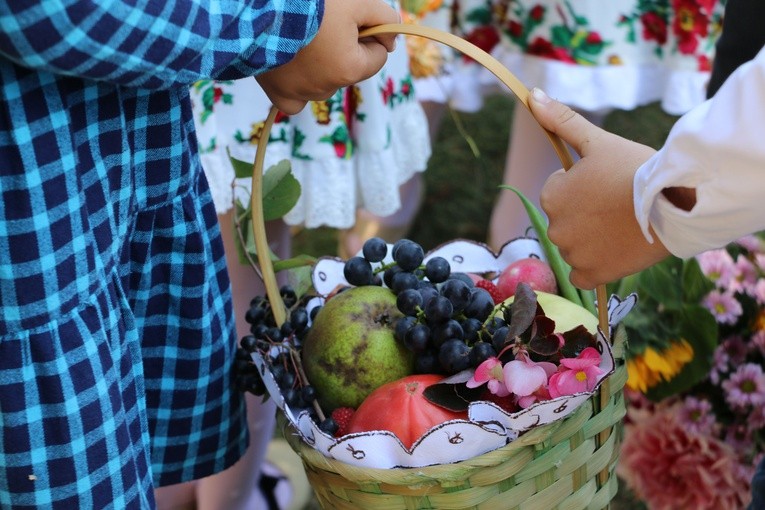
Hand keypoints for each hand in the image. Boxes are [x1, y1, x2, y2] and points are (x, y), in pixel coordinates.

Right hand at [256, 0, 397, 113]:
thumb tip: (392, 38)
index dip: (369, 33)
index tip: (351, 19)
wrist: (259, 10)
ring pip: (324, 82)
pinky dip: (297, 86)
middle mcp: (328, 89)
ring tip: (302, 38)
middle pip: (349, 69)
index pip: (377, 55)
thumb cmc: (311, 4)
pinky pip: (296, 101)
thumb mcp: (357, 1)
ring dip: (320, 64)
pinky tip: (292, 66)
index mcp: (350, 69)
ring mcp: (302, 95)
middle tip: (322, 25)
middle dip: (344, 49)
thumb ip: (384, 17)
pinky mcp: (279, 95)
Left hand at [528, 88, 670, 288]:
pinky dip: (594, 266)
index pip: (558, 192)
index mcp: (551, 196)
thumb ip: (562, 121)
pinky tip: (613, 251)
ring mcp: (573, 254)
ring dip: (592, 239)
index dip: (583, 186)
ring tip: (622, 225)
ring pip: (575, 246)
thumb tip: (531, 96)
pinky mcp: (592, 275)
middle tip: (617, 205)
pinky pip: (582, 274)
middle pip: (567, 220)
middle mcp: (555, 228)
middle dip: (585, 214)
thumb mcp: (597, 140)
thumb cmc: (635, 168)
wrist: (674, 202)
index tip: (606, 183)